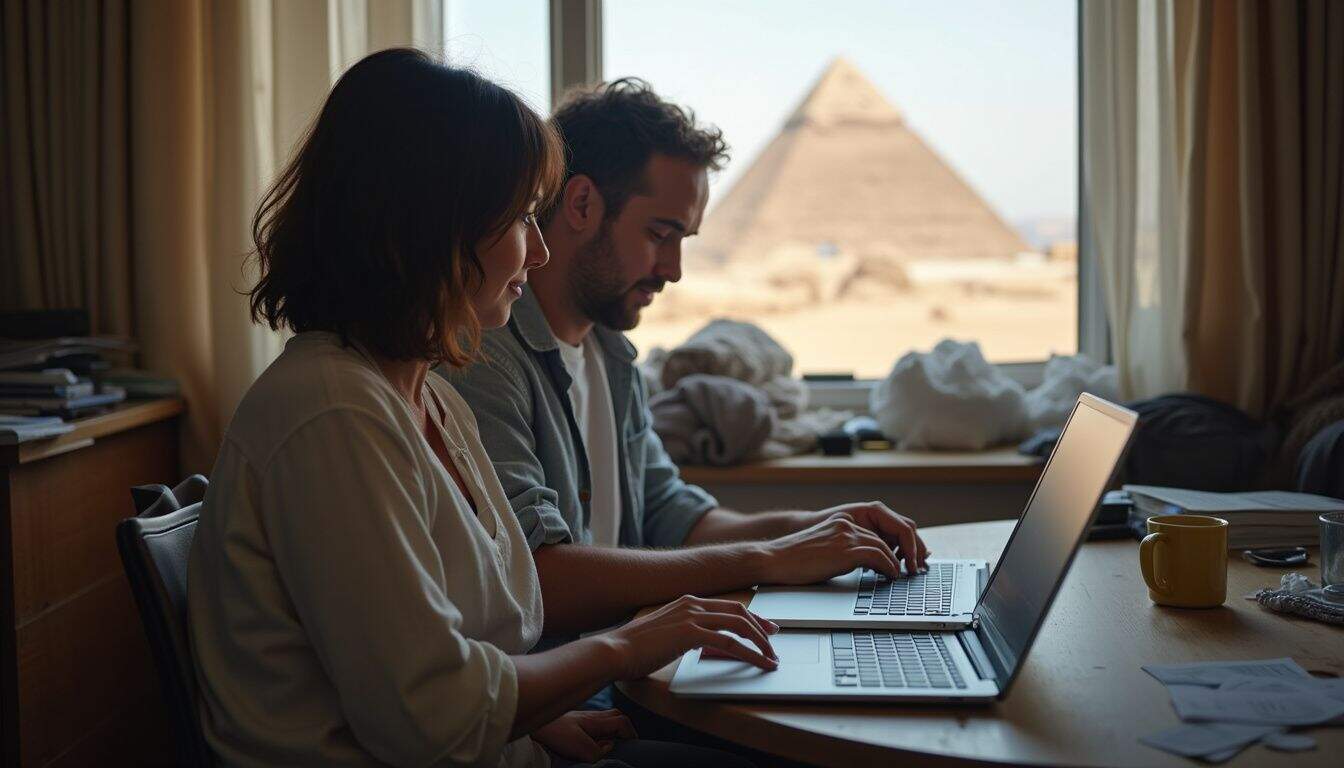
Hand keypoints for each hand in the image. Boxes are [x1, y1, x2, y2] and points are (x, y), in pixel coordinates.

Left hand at [532, 709, 635, 761]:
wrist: (535, 725)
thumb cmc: (554, 733)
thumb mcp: (579, 748)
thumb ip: (598, 750)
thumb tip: (608, 747)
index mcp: (597, 721)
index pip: (623, 722)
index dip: (631, 733)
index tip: (633, 745)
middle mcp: (592, 717)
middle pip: (617, 716)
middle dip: (625, 728)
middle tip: (627, 742)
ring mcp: (583, 718)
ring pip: (606, 718)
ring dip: (612, 728)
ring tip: (612, 743)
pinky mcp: (574, 722)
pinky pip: (595, 722)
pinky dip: (600, 730)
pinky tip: (594, 740)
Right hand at [601, 595, 779, 678]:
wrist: (615, 650)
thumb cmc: (634, 648)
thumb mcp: (666, 635)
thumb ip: (685, 634)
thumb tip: (702, 644)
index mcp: (686, 601)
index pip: (727, 606)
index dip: (750, 617)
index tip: (764, 628)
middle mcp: (692, 604)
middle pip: (739, 611)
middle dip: (761, 627)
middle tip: (774, 641)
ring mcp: (692, 616)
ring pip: (739, 625)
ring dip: (760, 643)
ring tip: (770, 658)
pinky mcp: (691, 633)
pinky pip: (730, 643)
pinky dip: (749, 654)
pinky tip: (758, 663)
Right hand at [757, 503, 927, 584]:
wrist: (773, 560)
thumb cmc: (795, 561)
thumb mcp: (825, 550)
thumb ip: (846, 551)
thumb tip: (870, 566)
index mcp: (842, 521)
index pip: (880, 528)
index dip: (898, 542)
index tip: (907, 557)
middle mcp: (846, 523)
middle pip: (888, 534)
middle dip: (905, 551)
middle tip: (915, 567)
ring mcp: (845, 534)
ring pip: (884, 546)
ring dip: (897, 563)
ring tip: (902, 576)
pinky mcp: (844, 549)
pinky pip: (878, 556)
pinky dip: (888, 567)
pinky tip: (890, 577)